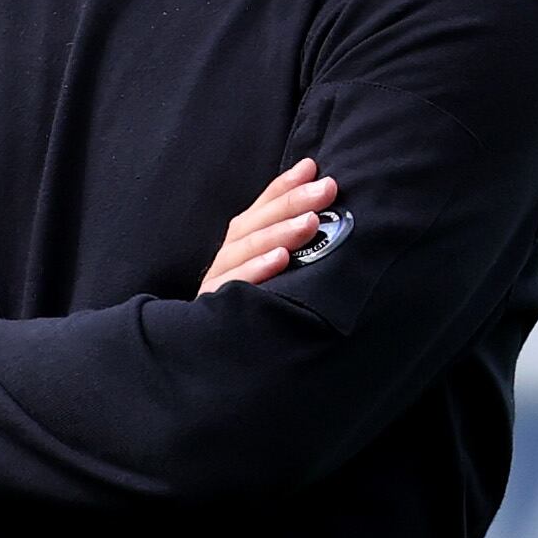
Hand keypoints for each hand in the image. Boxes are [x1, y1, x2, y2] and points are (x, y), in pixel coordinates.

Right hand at [197, 158, 338, 295]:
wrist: (218, 369)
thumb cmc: (261, 306)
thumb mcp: (281, 270)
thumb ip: (295, 239)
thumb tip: (320, 205)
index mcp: (242, 244)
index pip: (262, 207)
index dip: (285, 186)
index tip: (312, 168)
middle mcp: (228, 256)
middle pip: (256, 223)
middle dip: (292, 203)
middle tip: (326, 189)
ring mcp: (218, 279)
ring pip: (247, 249)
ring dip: (280, 232)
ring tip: (311, 222)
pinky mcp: (211, 304)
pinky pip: (235, 283)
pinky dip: (257, 269)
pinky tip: (280, 258)